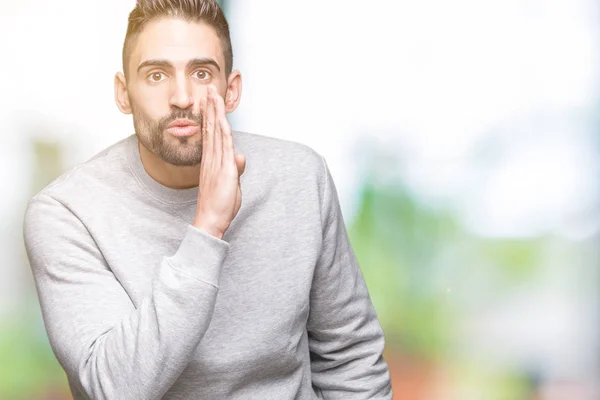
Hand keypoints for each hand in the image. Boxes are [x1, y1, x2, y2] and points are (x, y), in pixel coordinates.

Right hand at [193, 85, 245, 238]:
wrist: (210, 220)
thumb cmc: (218, 205)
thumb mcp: (230, 184)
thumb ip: (234, 169)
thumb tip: (239, 157)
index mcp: (212, 161)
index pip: (212, 133)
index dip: (211, 115)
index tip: (209, 101)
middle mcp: (212, 158)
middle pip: (212, 127)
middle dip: (211, 107)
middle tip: (208, 89)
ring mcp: (217, 163)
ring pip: (216, 132)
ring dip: (215, 113)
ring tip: (212, 95)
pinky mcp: (224, 170)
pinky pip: (224, 146)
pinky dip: (223, 131)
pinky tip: (222, 119)